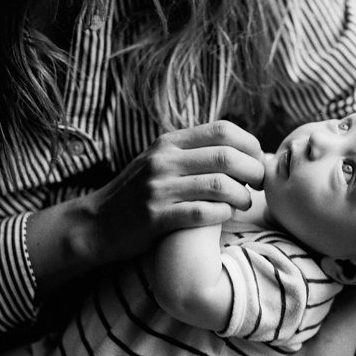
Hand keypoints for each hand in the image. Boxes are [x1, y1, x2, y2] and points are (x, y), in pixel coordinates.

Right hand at [84, 120, 264, 263]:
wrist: (96, 224)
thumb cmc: (140, 192)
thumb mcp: (161, 160)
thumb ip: (193, 150)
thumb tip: (242, 147)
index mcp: (170, 143)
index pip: (223, 130)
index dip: (250, 144)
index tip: (258, 160)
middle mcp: (164, 161)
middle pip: (227, 157)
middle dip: (254, 171)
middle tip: (259, 184)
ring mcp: (158, 189)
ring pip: (219, 185)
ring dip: (242, 196)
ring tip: (245, 202)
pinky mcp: (155, 218)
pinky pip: (203, 212)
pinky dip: (223, 213)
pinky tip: (226, 215)